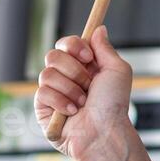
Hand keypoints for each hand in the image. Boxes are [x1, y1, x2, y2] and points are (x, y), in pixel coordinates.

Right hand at [35, 26, 133, 160]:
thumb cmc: (114, 104)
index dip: (74, 46)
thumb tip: (98, 28)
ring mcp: (52, 92)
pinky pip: (42, 92)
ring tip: (83, 103)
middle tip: (89, 85)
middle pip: (53, 55)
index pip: (66, 44)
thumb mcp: (117, 70)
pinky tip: (72, 112)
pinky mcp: (42, 108)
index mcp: (82, 66)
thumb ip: (105, 48)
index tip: (88, 57)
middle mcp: (66, 76)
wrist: (104, 131)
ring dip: (71, 89)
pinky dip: (61, 102)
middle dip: (74, 71)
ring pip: (47, 74)